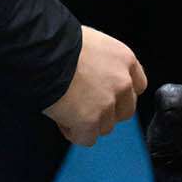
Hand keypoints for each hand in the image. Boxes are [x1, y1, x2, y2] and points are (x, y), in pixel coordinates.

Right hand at [43, 26, 147, 146]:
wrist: (43, 53)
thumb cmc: (59, 43)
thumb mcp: (92, 43)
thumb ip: (103, 63)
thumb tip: (96, 77)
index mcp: (124, 59)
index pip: (137, 85)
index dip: (120, 94)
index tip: (107, 95)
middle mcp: (122, 82)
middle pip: (125, 110)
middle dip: (107, 112)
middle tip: (84, 105)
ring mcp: (107, 104)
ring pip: (105, 127)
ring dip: (88, 122)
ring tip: (67, 107)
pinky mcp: (90, 121)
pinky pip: (86, 138)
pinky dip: (74, 132)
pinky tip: (61, 117)